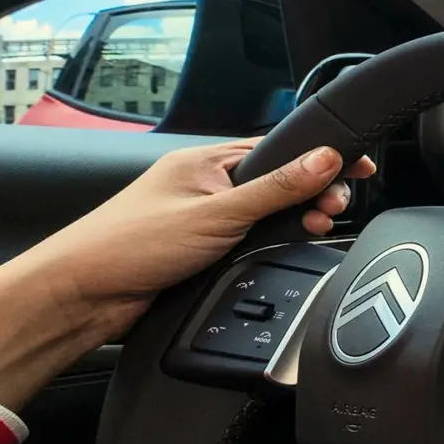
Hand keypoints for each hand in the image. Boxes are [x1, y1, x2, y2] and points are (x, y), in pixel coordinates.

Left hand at [0, 142, 373, 414]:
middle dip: (313, 193)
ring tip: (314, 229)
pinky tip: (282, 250)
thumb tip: (324, 159)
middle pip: (279, 180)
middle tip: (334, 210)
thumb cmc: (128, 245)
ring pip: (268, 213)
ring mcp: (204, 218)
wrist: (83, 295)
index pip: (280, 148)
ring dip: (294, 220)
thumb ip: (276, 188)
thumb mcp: (216, 213)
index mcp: (206, 161)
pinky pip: (251, 239)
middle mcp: (206, 185)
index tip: (360, 167)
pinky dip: (271, 244)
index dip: (322, 157)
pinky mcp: (202, 250)